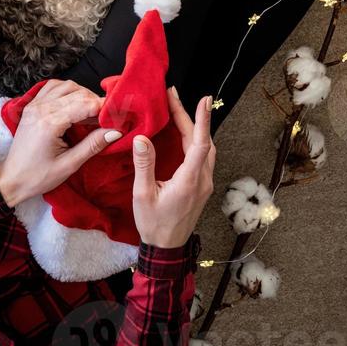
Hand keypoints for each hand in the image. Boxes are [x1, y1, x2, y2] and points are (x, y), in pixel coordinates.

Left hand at [0, 80, 121, 207]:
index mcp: (50, 123)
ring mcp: (34, 104)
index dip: (104, 108)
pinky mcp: (32, 105)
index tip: (118, 116)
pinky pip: (52, 87)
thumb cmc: (38, 177)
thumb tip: (115, 131)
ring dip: (82, 94)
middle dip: (95, 101)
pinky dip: (67, 91)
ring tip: (91, 112)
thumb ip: (92, 145)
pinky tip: (74, 104)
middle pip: (77, 92)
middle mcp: (41, 108)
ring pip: (66, 85)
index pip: (84, 104)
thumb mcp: (69, 165)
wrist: (12, 179)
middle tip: (107, 117)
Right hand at [132, 90, 215, 248]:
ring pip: (205, 148)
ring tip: (178, 109)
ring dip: (194, 126)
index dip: (202, 120)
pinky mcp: (202, 185)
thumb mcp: (143, 195)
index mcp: (189, 180)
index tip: (205, 99)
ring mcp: (205, 183)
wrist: (167, 249)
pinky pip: (203, 156)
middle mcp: (202, 179)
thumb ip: (144, 165)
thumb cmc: (154, 224)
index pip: (200, 143)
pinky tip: (183, 132)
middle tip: (173, 96)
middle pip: (202, 141)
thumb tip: (141, 138)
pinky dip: (194, 139)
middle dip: (190, 116)